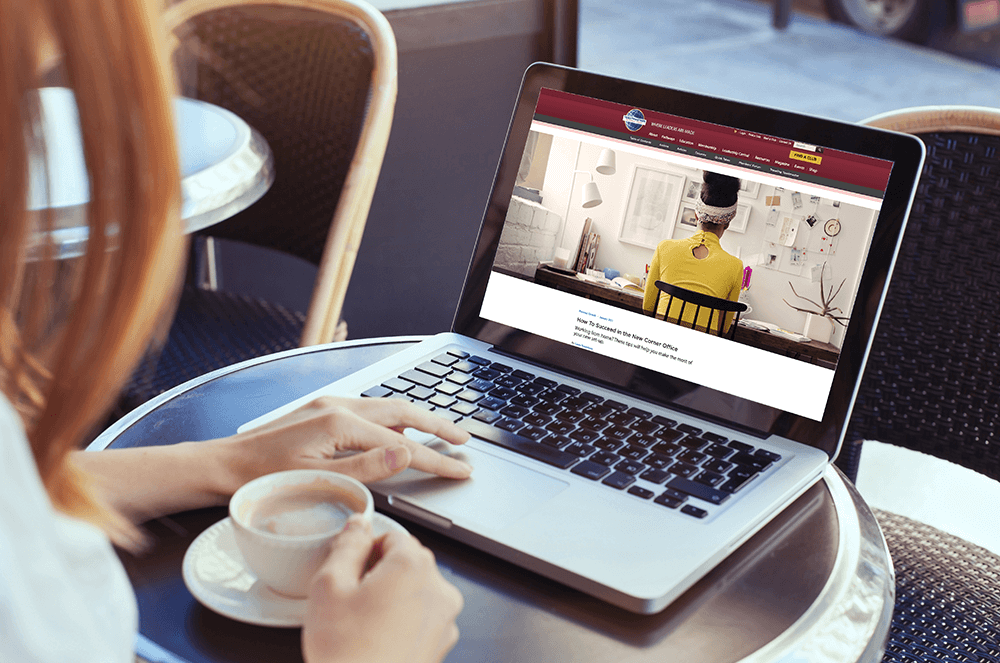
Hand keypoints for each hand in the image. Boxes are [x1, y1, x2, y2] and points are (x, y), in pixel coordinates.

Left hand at [225, 396, 472, 487]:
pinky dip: (392, 420)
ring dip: (417, 419)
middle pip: (402, 411)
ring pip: (387, 408)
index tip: (461, 468)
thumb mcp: (319, 481)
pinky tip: (397, 431)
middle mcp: (338, 406)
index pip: (403, 444)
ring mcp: (329, 405)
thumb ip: (367, 468)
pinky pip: (369, 410)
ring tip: (440, 433)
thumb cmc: (262, 478)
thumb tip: (407, 452)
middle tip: (464, 440)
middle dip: (437, 424)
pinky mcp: (322, 411)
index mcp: (340, 423)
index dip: (436, 458)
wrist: (222, 466)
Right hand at [303, 516, 462, 662]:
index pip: (392, 536)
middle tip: (351, 601)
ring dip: (391, 598)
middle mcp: (439, 588)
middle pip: (407, 562)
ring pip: (414, 591)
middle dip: (379, 574)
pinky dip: (402, 622)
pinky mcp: (441, 644)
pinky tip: (376, 640)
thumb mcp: (329, 586)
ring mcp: (444, 619)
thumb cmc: (346, 653)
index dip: (365, 552)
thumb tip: (358, 524)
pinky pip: (421, 618)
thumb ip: (347, 545)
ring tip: (362, 624)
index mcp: (414, 565)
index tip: (349, 573)